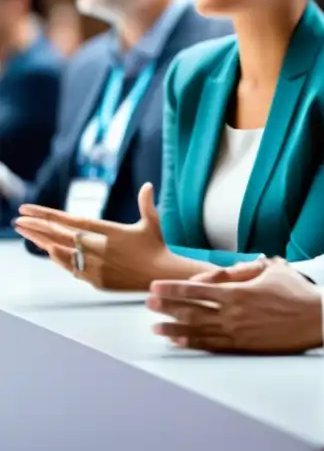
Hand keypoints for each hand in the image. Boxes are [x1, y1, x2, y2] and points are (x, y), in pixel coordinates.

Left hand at [14, 183, 181, 290]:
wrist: (161, 277)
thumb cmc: (157, 247)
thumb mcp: (152, 224)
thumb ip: (147, 204)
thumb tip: (148, 185)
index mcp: (112, 232)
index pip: (74, 221)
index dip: (50, 215)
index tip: (30, 209)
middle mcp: (101, 250)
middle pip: (62, 237)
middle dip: (38, 228)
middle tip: (19, 220)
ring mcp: (97, 267)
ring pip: (62, 254)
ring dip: (44, 243)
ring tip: (28, 234)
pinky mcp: (96, 281)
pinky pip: (72, 269)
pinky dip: (59, 260)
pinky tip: (49, 251)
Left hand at [147, 258, 323, 352]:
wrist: (316, 317)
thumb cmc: (297, 291)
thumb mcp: (274, 269)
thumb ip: (248, 268)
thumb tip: (229, 268)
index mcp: (238, 292)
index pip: (197, 290)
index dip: (173, 289)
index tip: (155, 287)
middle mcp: (232, 313)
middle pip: (191, 310)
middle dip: (167, 307)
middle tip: (148, 305)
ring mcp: (236, 332)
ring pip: (197, 331)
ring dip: (173, 329)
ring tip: (155, 328)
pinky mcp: (243, 346)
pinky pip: (212, 345)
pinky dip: (192, 343)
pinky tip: (178, 342)